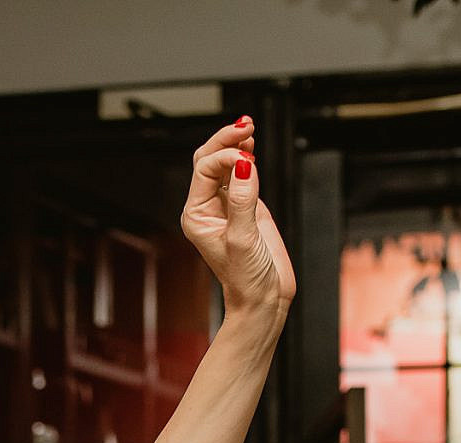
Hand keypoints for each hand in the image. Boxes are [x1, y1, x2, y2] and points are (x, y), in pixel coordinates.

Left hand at [178, 119, 293, 321]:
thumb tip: (243, 163)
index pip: (204, 169)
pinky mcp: (245, 205)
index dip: (224, 156)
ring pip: (224, 163)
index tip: (246, 156)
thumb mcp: (243, 238)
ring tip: (249, 128)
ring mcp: (226, 204)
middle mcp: (207, 207)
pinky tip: (252, 145)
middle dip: (226, 140)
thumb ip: (242, 199)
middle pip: (210, 160)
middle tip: (245, 125)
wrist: (264, 299)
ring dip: (235, 144)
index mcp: (196, 215)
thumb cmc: (247, 278)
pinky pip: (241, 174)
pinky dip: (247, 156)